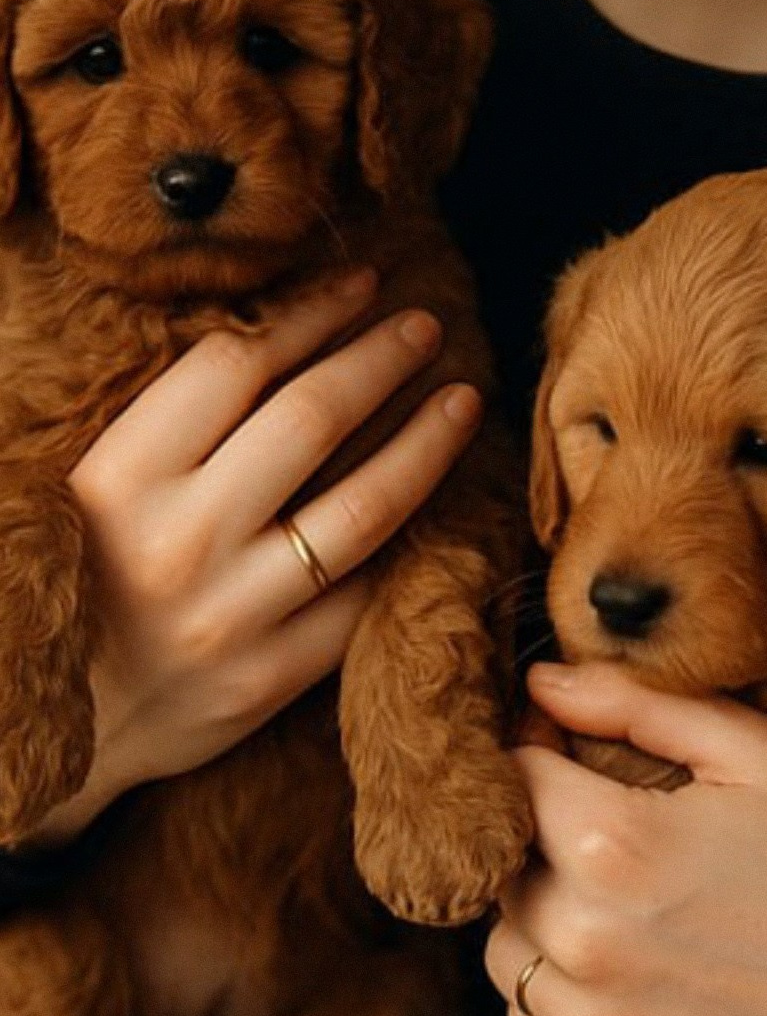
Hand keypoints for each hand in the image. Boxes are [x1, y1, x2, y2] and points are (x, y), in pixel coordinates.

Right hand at [22, 269, 481, 845]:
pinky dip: (412, 538)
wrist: (53, 730)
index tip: (362, 285)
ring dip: (426, 443)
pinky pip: (366, 594)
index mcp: (115, 479)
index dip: (311, 315)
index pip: (236, 366)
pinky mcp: (273, 676)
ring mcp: (232, 615)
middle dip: (381, 360)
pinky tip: (443, 498)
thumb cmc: (79, 581)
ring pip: (363, 509)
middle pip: (312, 421)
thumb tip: (287, 337)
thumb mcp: (92, 489)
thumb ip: (174, 424)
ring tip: (463, 398)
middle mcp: (177, 542)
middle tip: (427, 325)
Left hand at [487, 662, 766, 1015]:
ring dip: (538, 910)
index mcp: (615, 847)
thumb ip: (636, 706)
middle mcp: (585, 941)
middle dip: (540, 830)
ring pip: (503, 947)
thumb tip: (541, 681)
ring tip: (610, 892)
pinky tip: (610, 960)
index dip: (541, 751)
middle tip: (606, 820)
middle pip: (502, 862)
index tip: (578, 753)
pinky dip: (550, 988)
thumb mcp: (755, 754)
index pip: (516, 777)